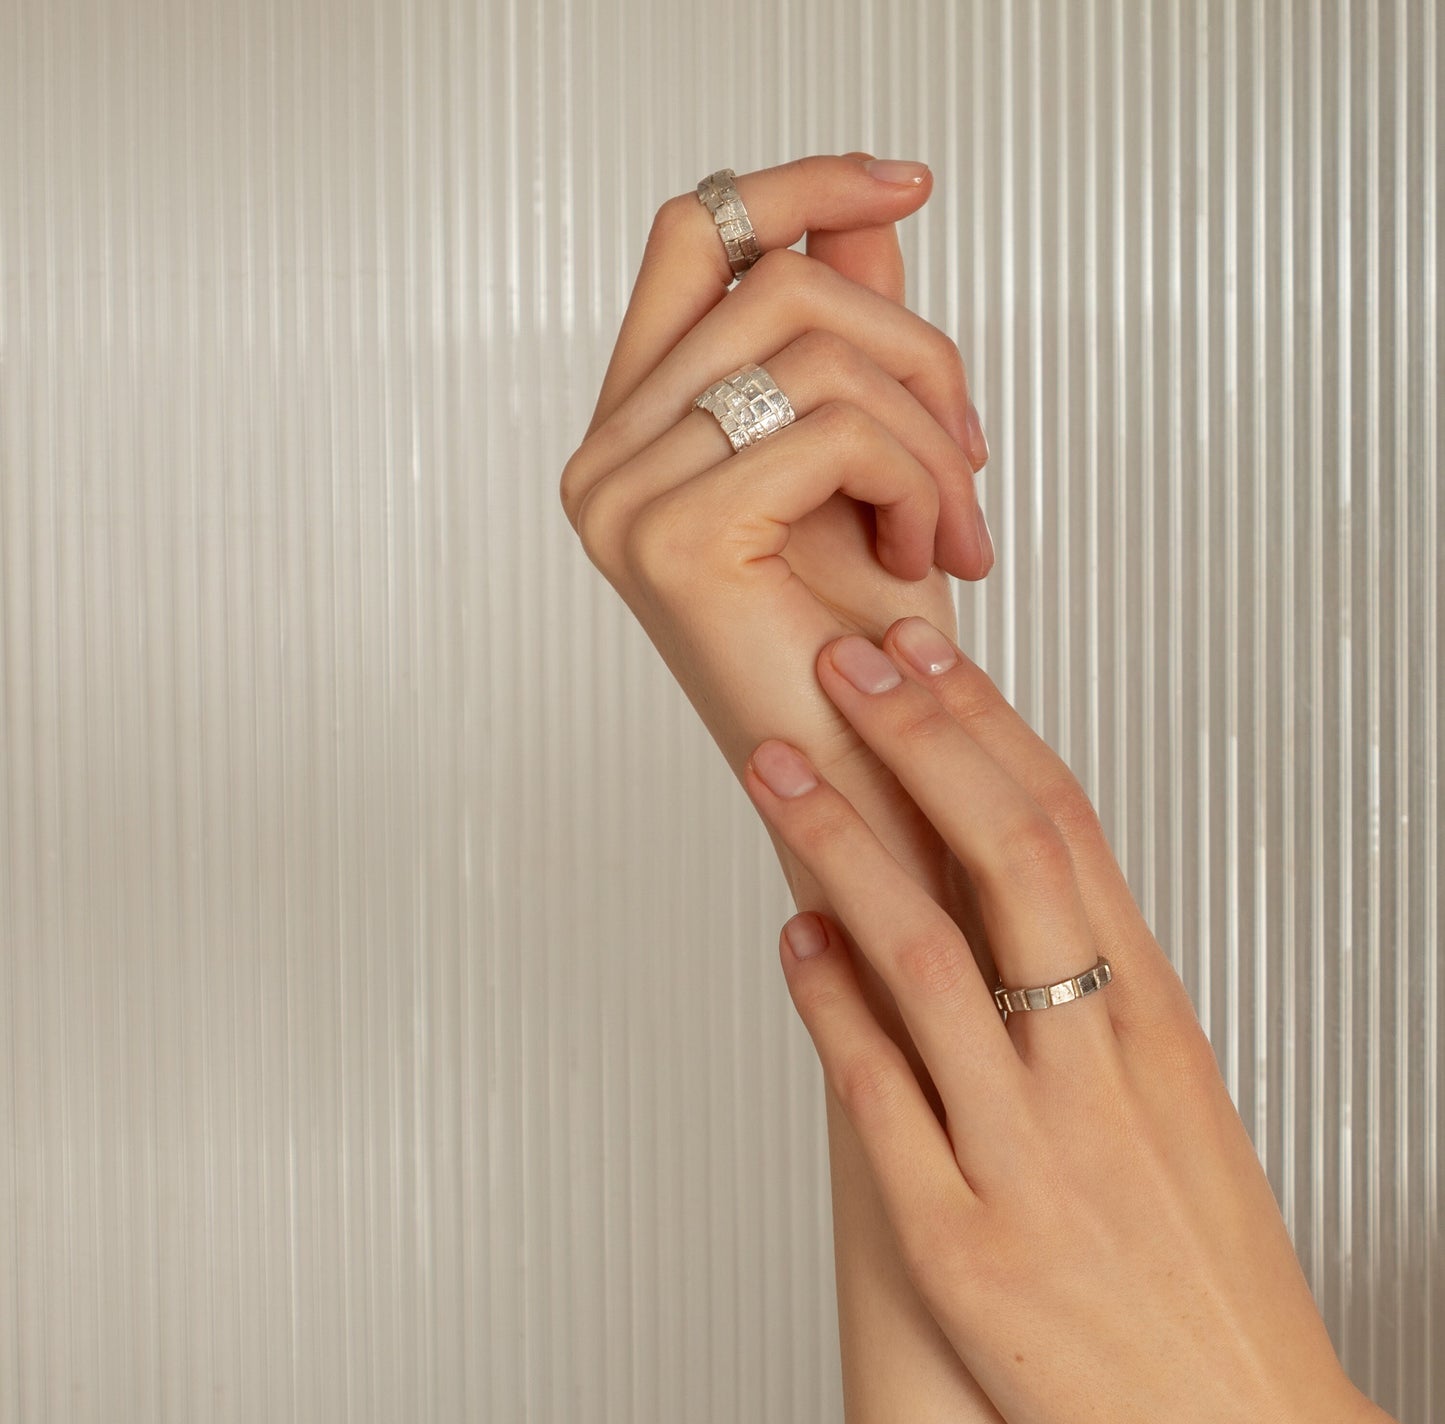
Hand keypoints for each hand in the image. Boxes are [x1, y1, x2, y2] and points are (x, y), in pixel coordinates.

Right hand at [560, 153, 991, 784]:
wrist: (866, 787)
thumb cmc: (867, 644)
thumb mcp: (872, 457)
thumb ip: (852, 330)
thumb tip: (869, 209)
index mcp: (637, 427)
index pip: (696, 237)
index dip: (800, 187)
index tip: (909, 186)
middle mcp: (606, 454)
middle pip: (777, 279)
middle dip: (916, 348)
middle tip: (973, 454)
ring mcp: (624, 494)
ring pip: (812, 345)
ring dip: (928, 429)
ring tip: (953, 524)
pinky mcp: (671, 536)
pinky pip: (829, 426)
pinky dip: (914, 477)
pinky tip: (926, 554)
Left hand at [741, 617, 1420, 1423]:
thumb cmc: (1202, 1266)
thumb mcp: (1169, 1099)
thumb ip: (1089, 992)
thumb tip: (1011, 890)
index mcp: (1153, 1025)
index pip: (1068, 831)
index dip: (987, 729)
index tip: (928, 659)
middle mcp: (1095, 1072)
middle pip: (1008, 859)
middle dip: (915, 745)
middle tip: (844, 667)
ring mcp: (1027, 1153)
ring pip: (928, 955)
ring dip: (841, 844)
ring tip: (781, 767)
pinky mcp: (962, 1240)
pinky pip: (880, 1094)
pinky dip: (828, 1002)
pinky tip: (791, 938)